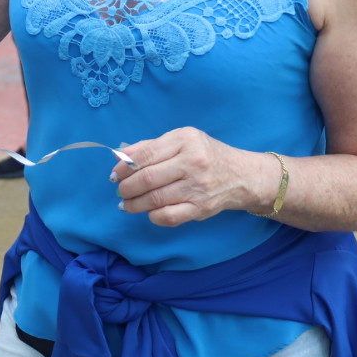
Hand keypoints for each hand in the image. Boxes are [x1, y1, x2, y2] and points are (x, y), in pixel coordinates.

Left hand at [109, 127, 279, 226]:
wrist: (242, 175)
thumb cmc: (205, 155)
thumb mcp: (182, 140)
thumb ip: (151, 146)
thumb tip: (120, 156)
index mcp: (185, 140)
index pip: (145, 155)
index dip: (124, 167)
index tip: (114, 175)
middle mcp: (193, 162)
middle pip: (148, 178)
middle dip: (127, 188)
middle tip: (120, 191)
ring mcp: (198, 187)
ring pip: (155, 199)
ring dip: (134, 204)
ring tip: (127, 204)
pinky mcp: (201, 208)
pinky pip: (169, 217)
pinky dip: (153, 216)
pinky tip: (148, 212)